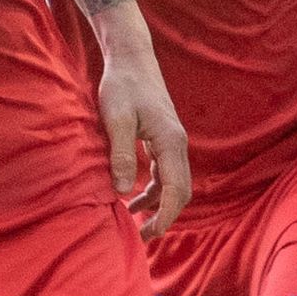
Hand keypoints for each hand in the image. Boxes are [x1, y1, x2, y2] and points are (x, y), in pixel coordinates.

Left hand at [92, 2, 191, 239]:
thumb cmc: (122, 86)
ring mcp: (172, 141)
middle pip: (180, 190)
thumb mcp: (116, 121)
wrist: (131, 58)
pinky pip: (164, 171)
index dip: (165, 216)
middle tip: (144, 237)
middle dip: (165, 216)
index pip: (176, 189)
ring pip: (172, 182)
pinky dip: (153, 189)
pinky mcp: (162, 138)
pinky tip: (133, 198)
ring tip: (136, 224)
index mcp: (171, 142)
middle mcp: (177, 144)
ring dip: (158, 204)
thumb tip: (123, 191)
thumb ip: (121, 156)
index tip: (149, 234)